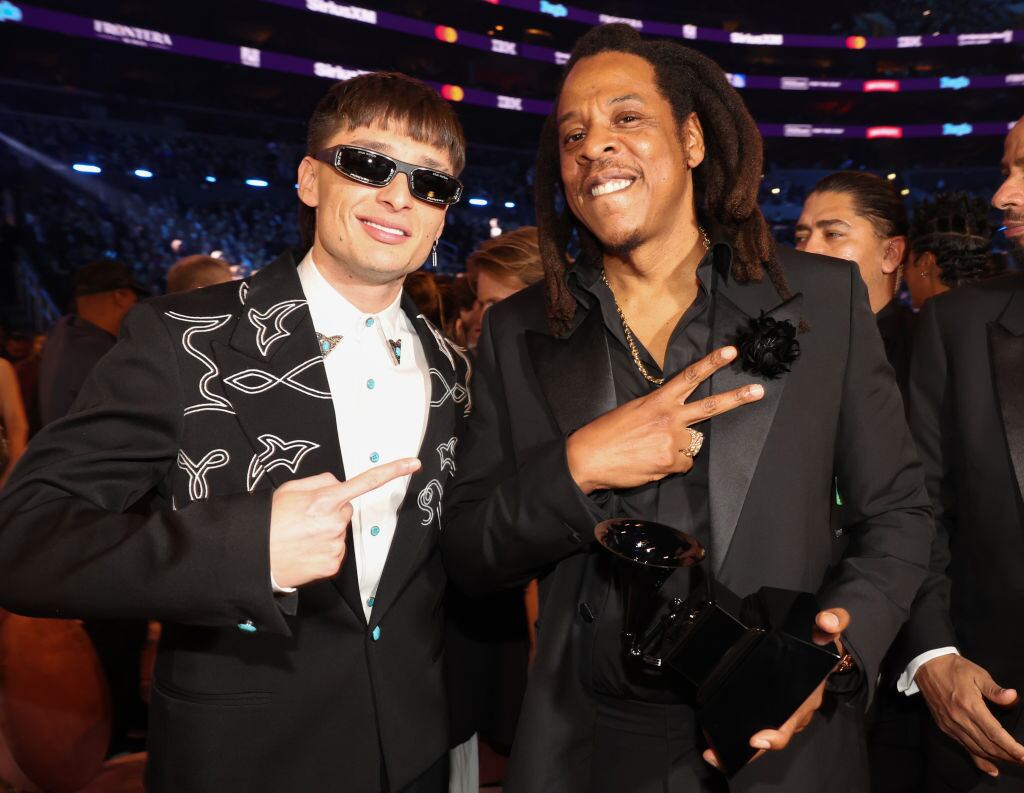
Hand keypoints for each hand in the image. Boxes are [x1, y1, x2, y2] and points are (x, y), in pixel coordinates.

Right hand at [269, 459, 420, 587]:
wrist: (252, 556)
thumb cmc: (268, 522)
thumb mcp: (290, 489)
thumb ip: (320, 482)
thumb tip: (338, 483)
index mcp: (324, 500)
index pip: (365, 482)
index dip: (392, 471)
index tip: (413, 464)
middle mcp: (334, 522)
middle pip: (345, 510)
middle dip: (330, 512)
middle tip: (304, 520)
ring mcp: (335, 545)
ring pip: (340, 533)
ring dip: (326, 533)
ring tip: (301, 537)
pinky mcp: (332, 565)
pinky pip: (336, 552)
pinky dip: (324, 551)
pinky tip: (306, 550)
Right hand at [566, 345, 763, 493]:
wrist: (588, 457)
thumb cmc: (606, 434)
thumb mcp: (633, 411)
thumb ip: (660, 412)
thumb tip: (677, 427)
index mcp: (658, 400)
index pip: (690, 376)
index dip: (712, 363)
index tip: (730, 352)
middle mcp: (669, 417)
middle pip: (710, 406)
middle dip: (737, 398)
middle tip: (758, 391)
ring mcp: (672, 440)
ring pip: (691, 445)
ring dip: (676, 449)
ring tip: (650, 450)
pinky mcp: (670, 462)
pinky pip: (683, 464)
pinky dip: (670, 466)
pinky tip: (651, 463)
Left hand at [703, 608, 851, 769]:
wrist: (824, 647)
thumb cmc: (822, 642)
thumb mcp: (829, 628)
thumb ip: (833, 621)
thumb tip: (827, 622)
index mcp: (807, 697)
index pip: (792, 722)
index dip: (776, 735)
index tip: (757, 739)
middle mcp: (796, 711)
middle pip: (772, 737)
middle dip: (747, 750)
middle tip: (717, 754)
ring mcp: (784, 714)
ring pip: (764, 738)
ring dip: (738, 748)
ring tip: (712, 753)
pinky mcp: (773, 711)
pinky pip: (759, 729)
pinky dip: (739, 738)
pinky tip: (716, 742)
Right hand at [916, 654, 1023, 775]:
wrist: (927, 667)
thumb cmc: (954, 669)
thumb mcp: (978, 673)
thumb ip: (995, 689)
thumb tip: (1012, 697)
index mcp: (970, 706)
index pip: (994, 733)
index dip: (1011, 747)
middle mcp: (960, 719)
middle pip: (988, 745)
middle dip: (1008, 756)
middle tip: (1023, 760)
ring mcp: (952, 725)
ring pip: (978, 749)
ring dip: (997, 758)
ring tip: (1013, 762)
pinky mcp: (946, 727)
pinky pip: (965, 748)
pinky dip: (979, 760)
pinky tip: (991, 769)